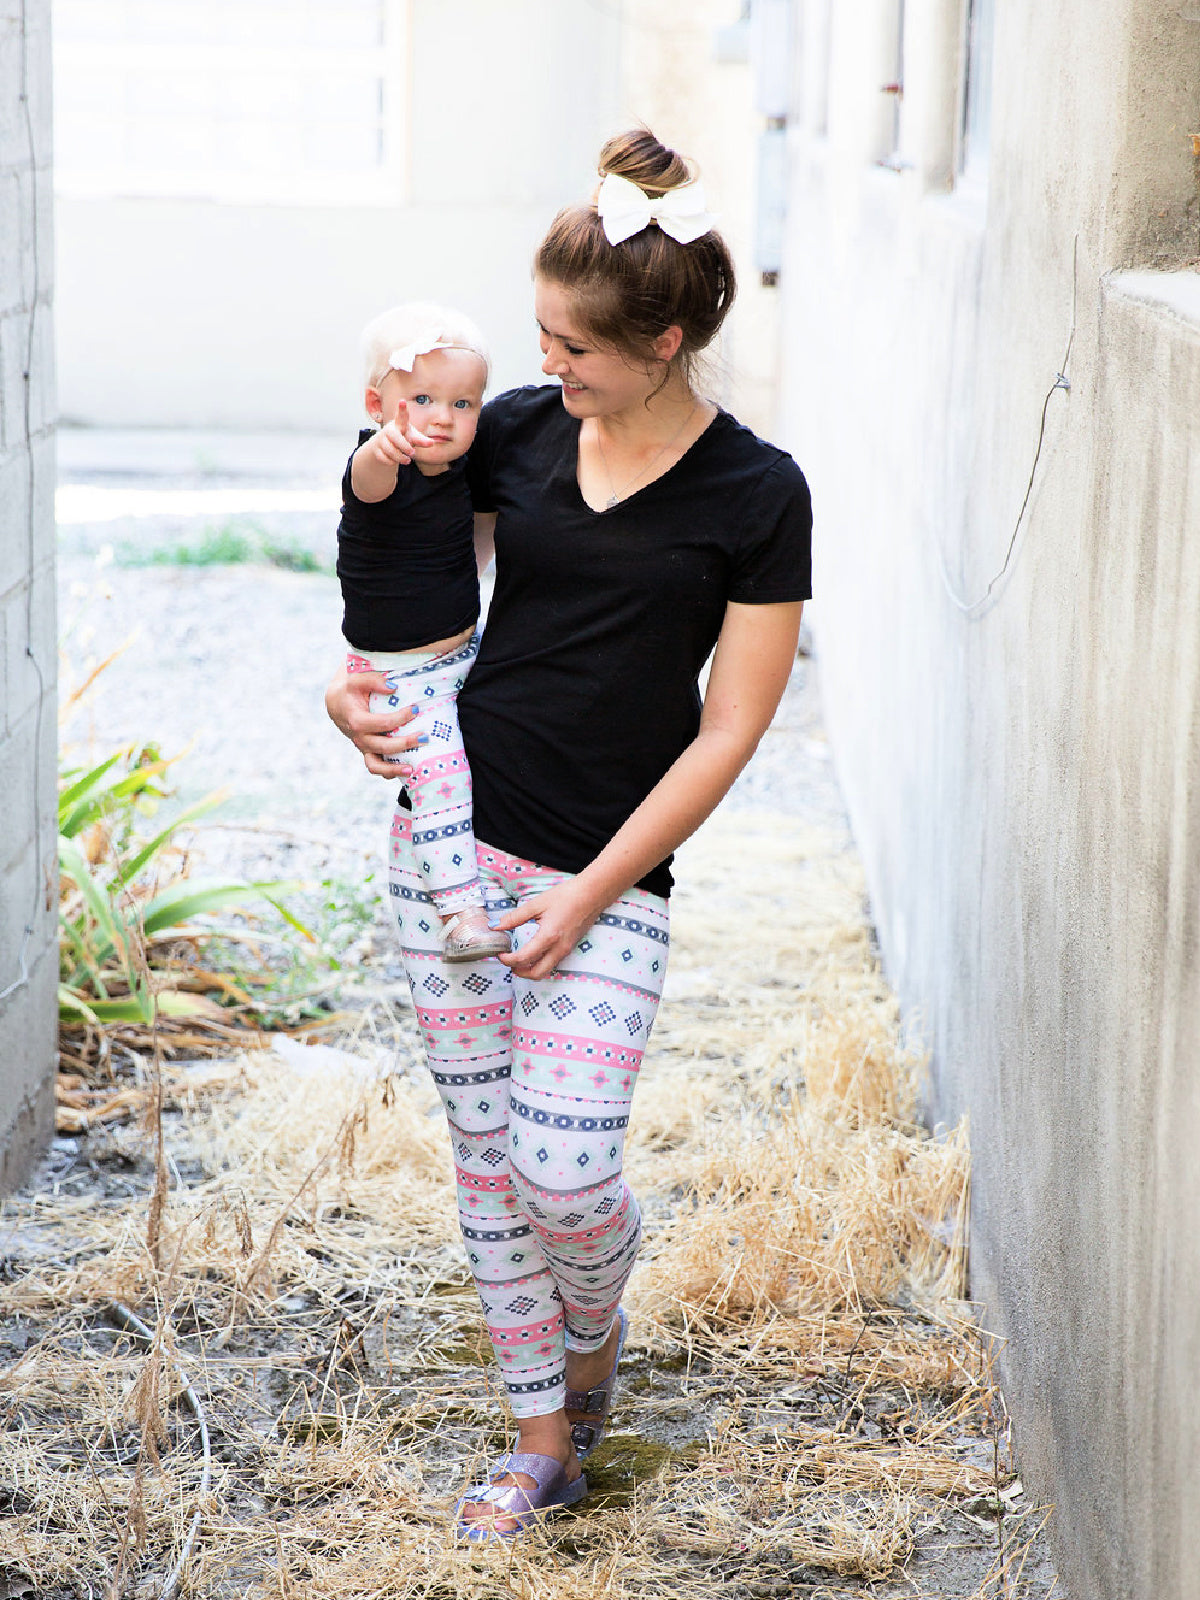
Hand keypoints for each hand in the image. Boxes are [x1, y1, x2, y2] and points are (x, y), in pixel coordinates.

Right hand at [324, 663, 423, 778]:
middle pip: (382, 746)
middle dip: (405, 743)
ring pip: (376, 765)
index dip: (400, 718)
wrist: (338, 703)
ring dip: (394, 769)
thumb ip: (374, 680)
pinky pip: (376, 767)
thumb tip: (394, 687)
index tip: (416, 710)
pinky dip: (388, 772)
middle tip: (424, 737)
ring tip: (412, 768)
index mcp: (356, 720)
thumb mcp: (358, 680)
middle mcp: (358, 737)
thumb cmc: (350, 690)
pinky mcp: (367, 752)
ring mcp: (362, 747)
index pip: (382, 723)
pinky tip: (405, 771)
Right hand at [372, 398, 435, 468]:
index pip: (401, 416)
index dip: (402, 409)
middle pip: (395, 436)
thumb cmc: (403, 437)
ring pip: (389, 449)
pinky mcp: (377, 449)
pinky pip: (383, 457)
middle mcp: (389, 430)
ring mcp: (381, 439)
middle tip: (413, 453)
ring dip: (399, 457)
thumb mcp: (413, 437)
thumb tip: (432, 443)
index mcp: (400, 424)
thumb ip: (422, 440)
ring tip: (407, 461)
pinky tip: (395, 461)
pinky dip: (391, 462)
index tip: (402, 401)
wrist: (385, 445)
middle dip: (404, 446)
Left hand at [494, 878, 604, 980]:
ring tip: (518, 958)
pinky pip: (552, 963)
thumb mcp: (536, 904)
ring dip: (530, 969)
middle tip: (508, 961)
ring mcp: (566, 950)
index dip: (508, 960)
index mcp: (548, 937)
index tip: (500, 954)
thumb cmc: (566, 896)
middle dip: (519, 971)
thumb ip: (514, 918)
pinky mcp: (570, 948)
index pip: (523, 958)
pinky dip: (540, 963)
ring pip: (545, 970)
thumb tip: (496, 926)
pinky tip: (533, 951)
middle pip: (536, 973)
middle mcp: (558, 949)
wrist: (592, 894)